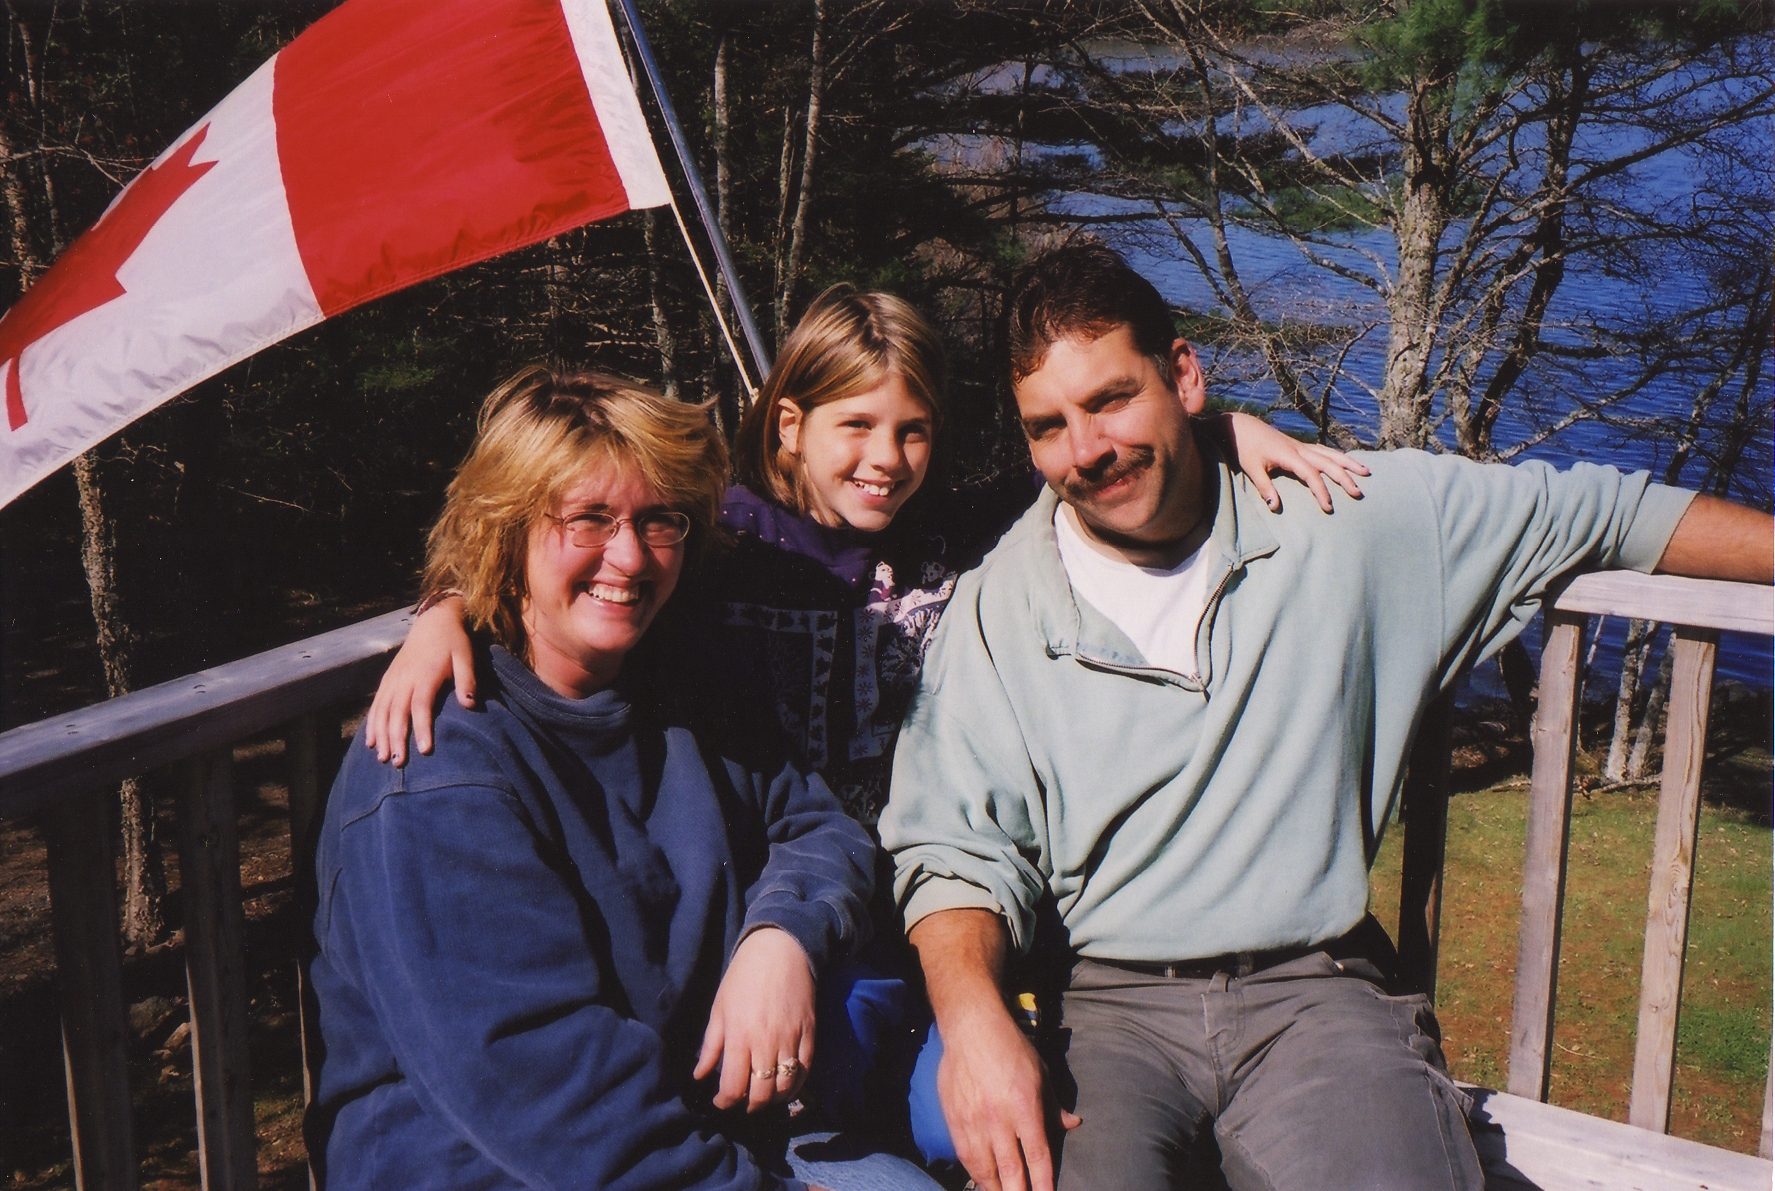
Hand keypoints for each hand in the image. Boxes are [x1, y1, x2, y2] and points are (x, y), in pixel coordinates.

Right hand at [364, 596, 474, 765]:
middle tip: (398, 763)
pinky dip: (371, 724)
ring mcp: (393, 679)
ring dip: (380, 735)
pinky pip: (376, 705)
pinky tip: (370, 742)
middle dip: (396, 739)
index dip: (422, 728)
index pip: (420, 706)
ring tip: (382, 758)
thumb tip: (469, 705)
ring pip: (382, 711)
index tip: (424, 750)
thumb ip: (467, 680)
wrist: (433, 621)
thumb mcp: (465, 657)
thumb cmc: (453, 641)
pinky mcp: (388, 680)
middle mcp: (404, 679)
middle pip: (397, 713)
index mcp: (424, 675)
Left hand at [694, 927, 816, 1112]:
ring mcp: (791, 1040)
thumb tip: (699, 1076)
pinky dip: (795, 1086)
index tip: (721, 1101)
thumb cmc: (743, 977)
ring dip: (772, 1101)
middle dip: (749, 1107)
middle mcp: (766, 1043)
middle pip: (760, 1095)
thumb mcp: (720, 1008)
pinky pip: (805, 1071)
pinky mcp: (810, 1034)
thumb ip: (711, 1045)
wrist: (781, 950)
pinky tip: (784, 1087)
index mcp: (739, 1036)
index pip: (733, 1087)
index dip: (725, 1102)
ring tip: (762, 1098)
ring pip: (784, 1088)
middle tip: (742, 1103)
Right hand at [937, 1004, 1079, 1190]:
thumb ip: (1054, 1105)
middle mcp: (999, 1119)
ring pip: (985, 1169)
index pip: (1038, 1157)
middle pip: (1011, 1170)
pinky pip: (965, 1155)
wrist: (971, 1027)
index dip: (1043, 1183)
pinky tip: (983, 1180)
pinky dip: (975, 1173)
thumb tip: (1072, 1124)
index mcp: (1025, 1107)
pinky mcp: (954, 1118)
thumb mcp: (1041, 1073)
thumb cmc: (1011, 1047)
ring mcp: (974, 1120)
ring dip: (996, 1188)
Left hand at [1219, 411, 1367, 512]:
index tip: (1328, 507)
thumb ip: (1264, 487)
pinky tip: (1348, 462)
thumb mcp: (1251, 468)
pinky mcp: (1300, 445)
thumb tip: (1275, 507)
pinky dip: (1338, 456)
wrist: (1242, 426)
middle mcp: (1299, 448)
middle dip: (1344, 478)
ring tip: (1367, 472)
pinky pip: (1325, 450)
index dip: (1321, 491)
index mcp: (1289, 455)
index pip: (1311, 475)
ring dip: (1349, 463)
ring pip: (1330, 453)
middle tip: (1358, 493)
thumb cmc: (1245, 448)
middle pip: (1327, 463)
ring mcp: (1301, 445)